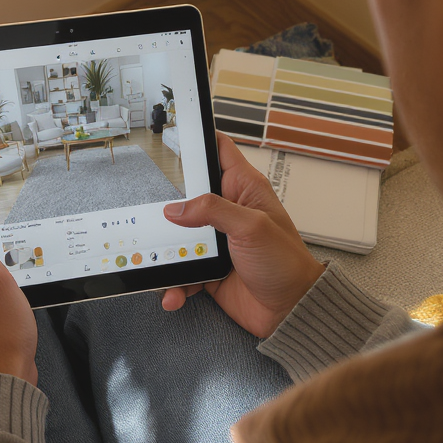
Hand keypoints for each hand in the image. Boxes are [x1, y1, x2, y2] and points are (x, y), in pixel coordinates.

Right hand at [160, 133, 325, 337]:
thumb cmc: (286, 263)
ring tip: (158, 262)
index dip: (200, 138)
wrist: (291, 310)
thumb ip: (212, 210)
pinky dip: (175, 283)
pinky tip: (174, 293)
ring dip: (166, 252)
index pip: (220, 151)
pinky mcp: (210, 268)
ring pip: (179, 236)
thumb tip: (176, 209)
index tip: (176, 132)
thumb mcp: (251, 226)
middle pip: (188, 195)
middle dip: (168, 204)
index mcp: (244, 190)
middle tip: (151, 209)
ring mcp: (217, 241)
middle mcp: (228, 212)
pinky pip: (182, 272)